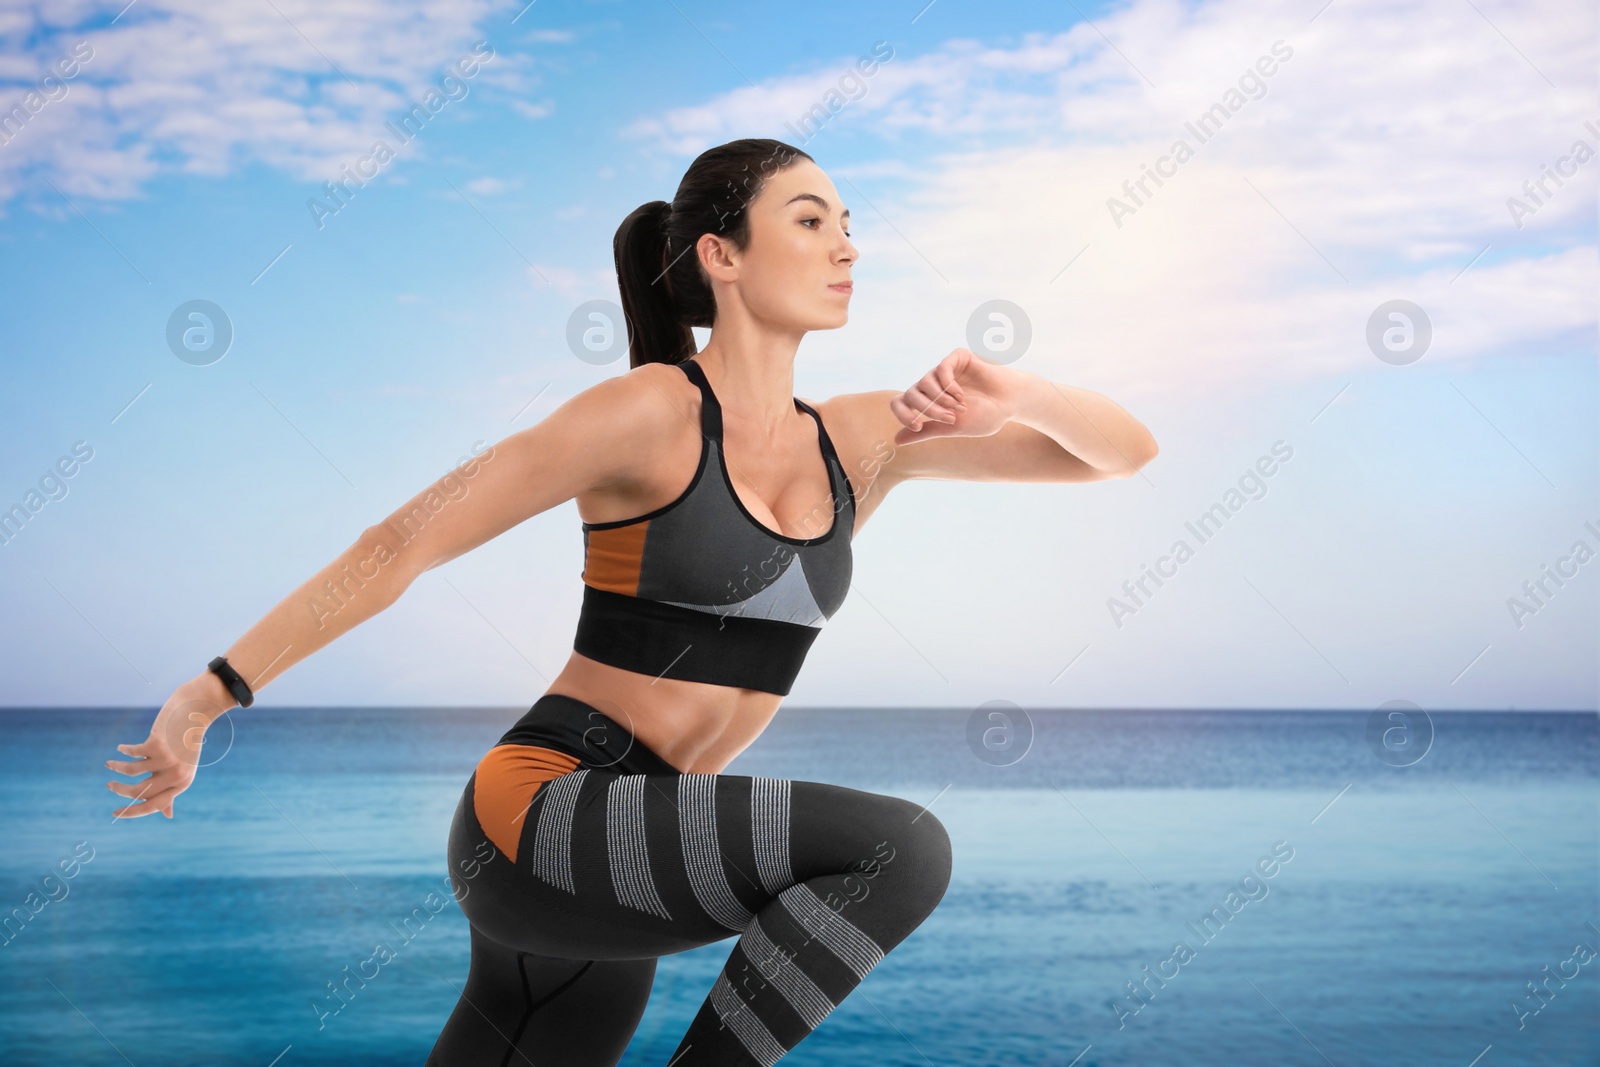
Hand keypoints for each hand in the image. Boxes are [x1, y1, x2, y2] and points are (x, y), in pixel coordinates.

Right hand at [106, 673, 231, 818]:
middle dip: (119, 791)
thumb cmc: (186, 742)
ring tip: (109, 764)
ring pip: (130, 773)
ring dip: (116, 768)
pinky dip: (123, 751)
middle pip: (138, 793)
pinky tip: (121, 748)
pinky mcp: (157, 746)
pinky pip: (131, 754)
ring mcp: (166, 761)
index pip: (153, 805)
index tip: (115, 813)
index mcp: (182, 783)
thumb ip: (172, 790)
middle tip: (109, 785)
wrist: (195, 712)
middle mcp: (176, 775)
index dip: (132, 812)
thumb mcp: (183, 768)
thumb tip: (167, 814)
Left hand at [888, 348, 1023, 444]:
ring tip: (960, 408)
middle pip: (911, 393)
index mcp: (927, 401)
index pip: (899, 402)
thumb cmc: (984, 416)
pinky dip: (949, 386)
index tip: (917, 426)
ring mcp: (943, 370)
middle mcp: (932, 384)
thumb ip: (925, 431)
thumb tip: (896, 440)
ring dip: (941, 400)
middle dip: (929, 410)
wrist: (1011, 403)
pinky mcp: (957, 358)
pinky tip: (961, 396)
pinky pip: (941, 369)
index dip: (903, 414)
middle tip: (950, 419)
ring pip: (924, 382)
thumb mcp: (951, 429)